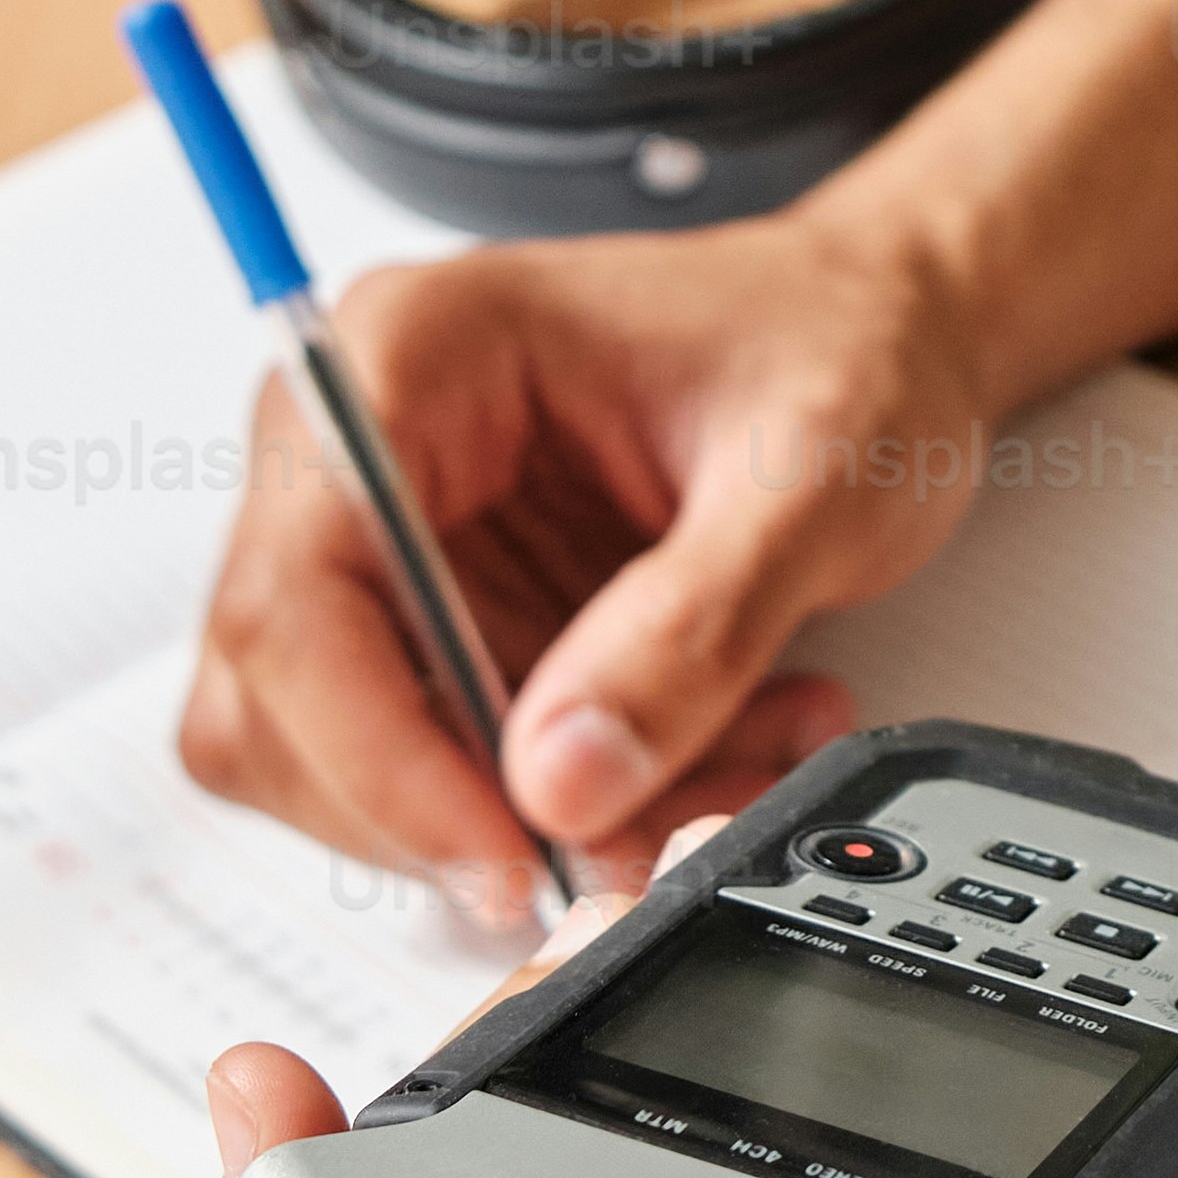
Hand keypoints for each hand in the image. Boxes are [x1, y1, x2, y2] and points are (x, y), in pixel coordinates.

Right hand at [181, 199, 988, 884]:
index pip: (296, 592)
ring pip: (365, 761)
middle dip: (459, 806)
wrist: (886, 327)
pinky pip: (458, 766)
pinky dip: (579, 803)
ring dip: (537, 817)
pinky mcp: (455, 620)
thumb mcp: (812, 478)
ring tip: (723, 768)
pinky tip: (712, 748)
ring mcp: (401, 543)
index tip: (500, 850)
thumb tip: (559, 782)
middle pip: (291, 699)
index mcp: (411, 355)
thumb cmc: (836, 337)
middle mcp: (367, 448)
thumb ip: (690, 629)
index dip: (373, 753)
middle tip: (632, 842)